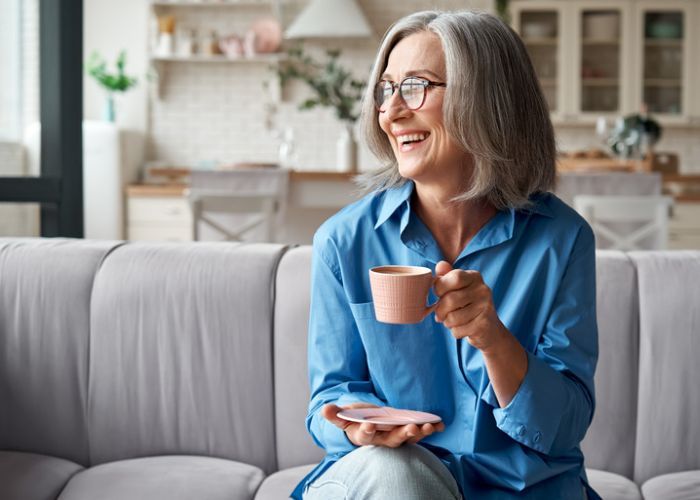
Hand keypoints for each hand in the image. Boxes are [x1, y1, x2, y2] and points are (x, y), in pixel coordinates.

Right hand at [321, 403, 443, 447]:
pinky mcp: (406, 432)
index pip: (365, 436)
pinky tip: (440, 424)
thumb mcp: (344, 416)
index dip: (367, 431)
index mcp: (364, 436)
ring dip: (419, 433)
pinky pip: (419, 432)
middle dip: (402, 434)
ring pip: (408, 438)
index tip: (370, 425)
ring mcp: (396, 436)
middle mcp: (382, 440)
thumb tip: (324, 409)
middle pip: (392, 440)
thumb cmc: (355, 420)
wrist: (366, 424)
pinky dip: (430, 429)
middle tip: (410, 428)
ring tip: (429, 426)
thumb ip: (335, 414)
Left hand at [433, 260, 508, 351]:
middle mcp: (483, 289)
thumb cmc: (467, 306)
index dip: (440, 288)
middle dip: (440, 310)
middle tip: (441, 315)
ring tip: (452, 321)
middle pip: (450, 299)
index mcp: (474, 277)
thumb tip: (440, 264)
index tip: (439, 294)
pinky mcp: (484, 324)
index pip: (454, 278)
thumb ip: (447, 276)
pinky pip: (458, 330)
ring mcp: (486, 307)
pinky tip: (463, 328)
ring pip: (452, 317)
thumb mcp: (457, 288)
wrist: (489, 329)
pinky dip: (455, 332)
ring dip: (447, 322)